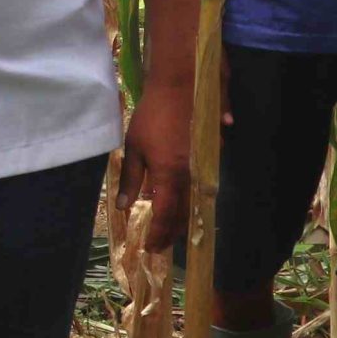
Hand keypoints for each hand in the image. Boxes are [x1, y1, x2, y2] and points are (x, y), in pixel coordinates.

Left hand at [117, 73, 190, 252]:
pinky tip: (179, 201)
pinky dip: (189, 198)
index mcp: (170, 176)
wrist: (182, 88)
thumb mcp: (133, 146)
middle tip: (159, 244)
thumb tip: (124, 206)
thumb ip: (130, 178)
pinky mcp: (212, 159)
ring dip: (181, 218)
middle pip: (183, 214)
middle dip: (170, 232)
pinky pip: (201, 186)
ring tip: (167, 229)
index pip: (164, 215)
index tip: (150, 249)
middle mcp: (191, 177)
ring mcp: (205, 168)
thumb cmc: (152, 116)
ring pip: (193, 202)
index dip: (157, 235)